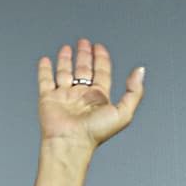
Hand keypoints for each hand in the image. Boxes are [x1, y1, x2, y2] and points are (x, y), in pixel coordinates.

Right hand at [36, 39, 143, 153]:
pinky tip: (46, 61)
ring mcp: (64, 96)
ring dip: (66, 59)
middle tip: (84, 42)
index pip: (101, 72)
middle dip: (84, 55)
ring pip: (65, 72)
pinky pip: (45, 80)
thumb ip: (134, 91)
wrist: (70, 142)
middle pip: (84, 69)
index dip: (101, 58)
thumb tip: (140, 71)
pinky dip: (44, 70)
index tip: (99, 47)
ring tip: (67, 48)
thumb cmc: (95, 133)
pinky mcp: (48, 98)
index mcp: (99, 98)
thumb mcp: (124, 112)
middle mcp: (81, 96)